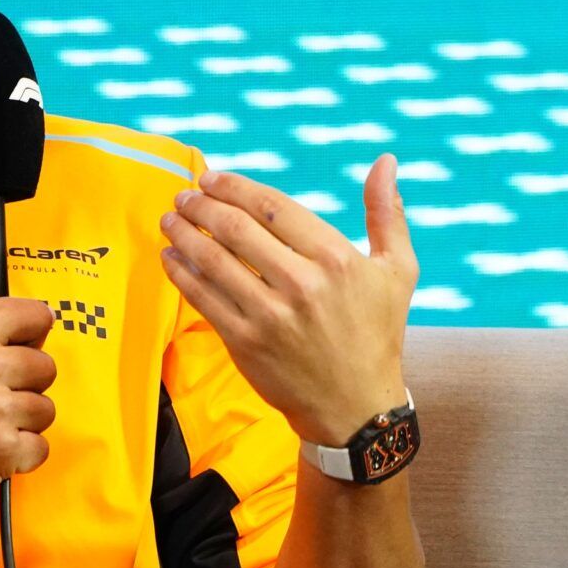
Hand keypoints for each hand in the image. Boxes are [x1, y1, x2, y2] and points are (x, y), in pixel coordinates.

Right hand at [0, 297, 58, 507]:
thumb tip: (43, 323)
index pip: (37, 316)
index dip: (33, 334)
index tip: (23, 347)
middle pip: (46, 368)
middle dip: (26, 383)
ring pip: (45, 410)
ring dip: (23, 420)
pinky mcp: (2, 451)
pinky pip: (40, 448)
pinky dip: (21, 453)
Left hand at [159, 155, 418, 446]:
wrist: (356, 406)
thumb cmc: (377, 333)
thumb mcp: (397, 270)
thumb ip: (387, 212)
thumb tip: (386, 160)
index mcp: (336, 258)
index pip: (273, 206)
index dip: (235, 187)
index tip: (212, 178)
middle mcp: (302, 284)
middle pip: (237, 229)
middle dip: (202, 205)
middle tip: (184, 195)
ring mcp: (270, 315)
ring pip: (213, 261)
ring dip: (184, 234)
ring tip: (170, 219)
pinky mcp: (246, 343)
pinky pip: (203, 298)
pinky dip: (181, 273)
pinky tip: (170, 257)